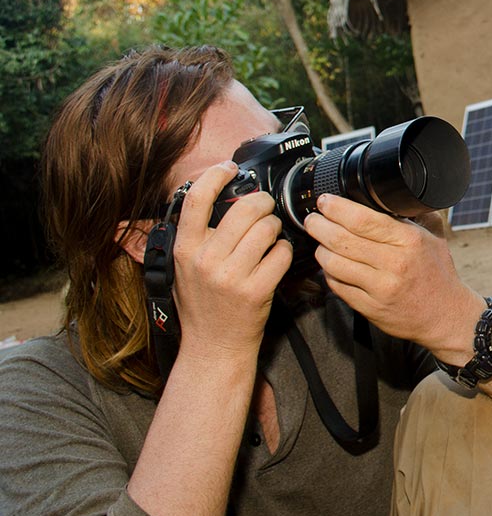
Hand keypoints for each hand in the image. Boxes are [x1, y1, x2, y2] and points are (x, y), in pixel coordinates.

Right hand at [171, 161, 291, 357]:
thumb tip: (214, 196)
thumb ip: (197, 236)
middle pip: (244, 208)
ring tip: (270, 238)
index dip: (215, 175)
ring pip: (267, 228)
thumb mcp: (185, 268)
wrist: (214, 348)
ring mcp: (231, 276)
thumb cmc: (203, 305)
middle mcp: (205, 260)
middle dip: (262, 203)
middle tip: (265, 209)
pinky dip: (283, 252)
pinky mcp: (255, 290)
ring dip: (275, 228)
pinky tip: (276, 258)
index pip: (196, 199)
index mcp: (185, 249)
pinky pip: (280, 253)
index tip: (228, 167)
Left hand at [306, 195, 483, 359]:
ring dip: (320, 249)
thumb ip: (414, 214)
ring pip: (334, 264)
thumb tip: (391, 194)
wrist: (446, 316)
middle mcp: (394, 264)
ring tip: (319, 241)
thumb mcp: (434, 236)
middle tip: (313, 219)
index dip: (337, 208)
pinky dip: (328, 273)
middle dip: (320, 226)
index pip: (363, 220)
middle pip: (342, 240)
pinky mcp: (370, 308)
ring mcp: (380, 288)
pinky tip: (330, 264)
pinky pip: (337, 286)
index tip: (326, 201)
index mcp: (409, 241)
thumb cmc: (438, 274)